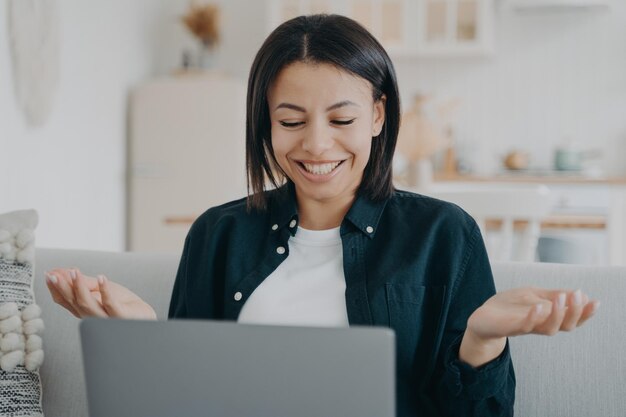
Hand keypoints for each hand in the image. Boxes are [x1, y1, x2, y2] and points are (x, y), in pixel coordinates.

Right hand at [45, 268, 156, 319]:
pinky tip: (102, 278)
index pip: (65, 301)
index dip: (55, 289)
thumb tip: (60, 271)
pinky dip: (105, 291)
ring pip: (88, 305)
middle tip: (53, 274)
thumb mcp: (100, 289)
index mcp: (84, 310)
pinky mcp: (121, 317)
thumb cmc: (122, 304)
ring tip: (75, 271)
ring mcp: (106, 318)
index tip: (48, 274)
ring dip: (79, 287)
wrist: (144, 317)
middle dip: (62, 288)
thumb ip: (83, 282)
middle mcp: (92, 317)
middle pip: (74, 303)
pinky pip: (111, 305)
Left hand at [459, 287, 598, 366]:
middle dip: (576, 312)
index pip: (572, 319)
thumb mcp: (533, 295)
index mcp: (548, 318)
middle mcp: (541, 325)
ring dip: (558, 314)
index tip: (596, 301)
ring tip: (562, 298)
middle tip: (579, 296)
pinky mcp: (510, 328)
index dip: (585, 313)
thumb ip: (552, 295)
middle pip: (566, 326)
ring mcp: (526, 327)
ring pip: (550, 329)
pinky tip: (538, 306)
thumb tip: (580, 293)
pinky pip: (525, 326)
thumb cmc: (509, 306)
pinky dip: (533, 317)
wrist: (481, 317)